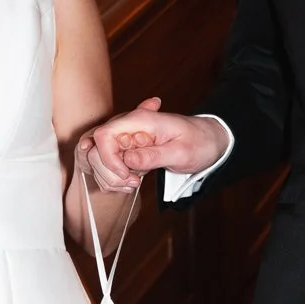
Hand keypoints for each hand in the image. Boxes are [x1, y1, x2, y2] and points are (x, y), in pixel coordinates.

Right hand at [82, 100, 226, 192]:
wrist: (209, 140)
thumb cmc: (199, 143)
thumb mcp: (181, 153)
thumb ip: (153, 156)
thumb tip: (128, 160)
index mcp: (141, 120)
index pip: (104, 135)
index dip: (108, 158)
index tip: (127, 174)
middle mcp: (129, 126)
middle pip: (95, 148)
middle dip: (109, 172)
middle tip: (134, 182)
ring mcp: (126, 138)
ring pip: (97, 159)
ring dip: (111, 178)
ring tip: (135, 183)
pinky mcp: (126, 149)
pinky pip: (107, 165)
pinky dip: (114, 179)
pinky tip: (132, 182)